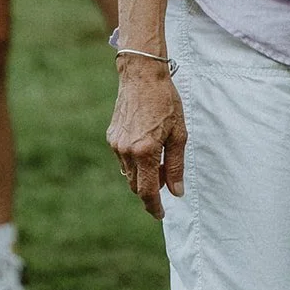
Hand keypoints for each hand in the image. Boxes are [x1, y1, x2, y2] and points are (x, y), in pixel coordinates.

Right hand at [107, 65, 186, 218]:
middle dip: (150, 191)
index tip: (161, 214)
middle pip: (137, 186)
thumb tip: (176, 192)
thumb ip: (176, 164)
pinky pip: (122, 159)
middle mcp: (127, 152)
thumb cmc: (165, 101)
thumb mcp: (179, 132)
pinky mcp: (111, 137)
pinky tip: (146, 145)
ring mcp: (116, 145)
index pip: (148, 191)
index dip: (155, 206)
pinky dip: (134, 161)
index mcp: (145, 151)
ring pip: (129, 174)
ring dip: (142, 175)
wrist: (142, 75)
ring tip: (159, 158)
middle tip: (167, 181)